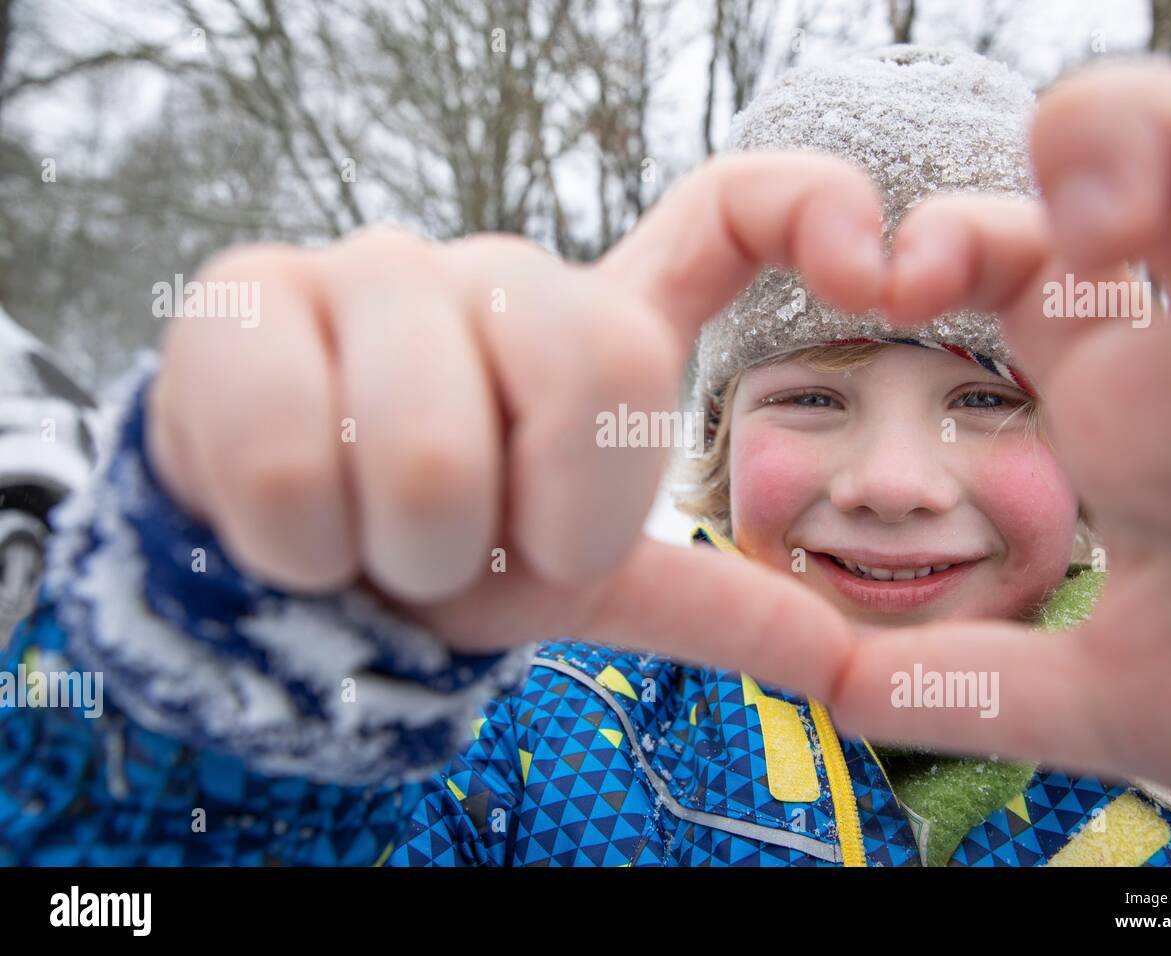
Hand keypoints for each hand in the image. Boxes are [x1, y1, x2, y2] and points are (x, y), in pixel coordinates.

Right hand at [148, 153, 880, 698]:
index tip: (877, 267)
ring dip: (413, 554)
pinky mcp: (247, 296)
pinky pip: (295, 456)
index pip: (727, 210)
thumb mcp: (580, 578)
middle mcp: (497, 270)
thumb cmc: (442, 560)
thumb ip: (709, 605)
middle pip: (595, 359)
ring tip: (379, 547)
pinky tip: (291, 529)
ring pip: (431, 444)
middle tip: (484, 554)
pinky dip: (303, 548)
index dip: (812, 208)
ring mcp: (370, 269)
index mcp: (596, 325)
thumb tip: (847, 666)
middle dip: (539, 520)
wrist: (275, 568)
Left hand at [827, 61, 1170, 840]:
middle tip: (1006, 239)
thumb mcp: (1120, 697)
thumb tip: (822, 688)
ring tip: (1114, 215)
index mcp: (1140, 401)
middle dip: (1074, 152)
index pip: (1031, 268)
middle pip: (1135, 167)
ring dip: (1166, 138)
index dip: (955, 247)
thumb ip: (969, 685)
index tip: (889, 284)